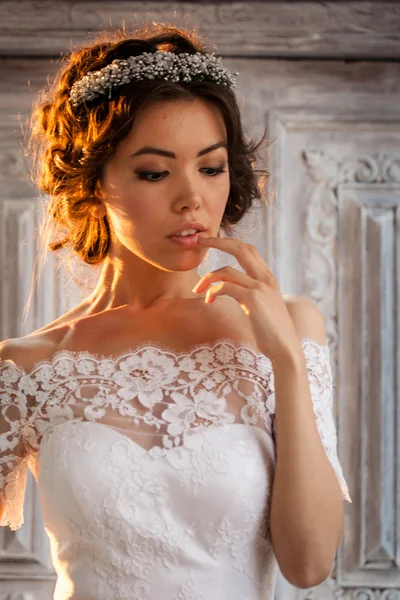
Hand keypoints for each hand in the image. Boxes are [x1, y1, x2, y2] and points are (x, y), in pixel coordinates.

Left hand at [192, 236, 301, 362]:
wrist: (285, 348)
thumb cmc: (271, 331)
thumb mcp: (260, 306)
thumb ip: (248, 292)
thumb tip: (229, 288)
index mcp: (268, 277)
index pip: (248, 250)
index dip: (228, 242)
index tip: (211, 241)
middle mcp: (266, 278)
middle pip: (241, 248)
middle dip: (218, 241)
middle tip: (200, 240)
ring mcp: (260, 287)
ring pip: (227, 271)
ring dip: (207, 278)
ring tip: (197, 289)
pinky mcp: (253, 299)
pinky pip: (226, 287)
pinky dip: (213, 292)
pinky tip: (209, 301)